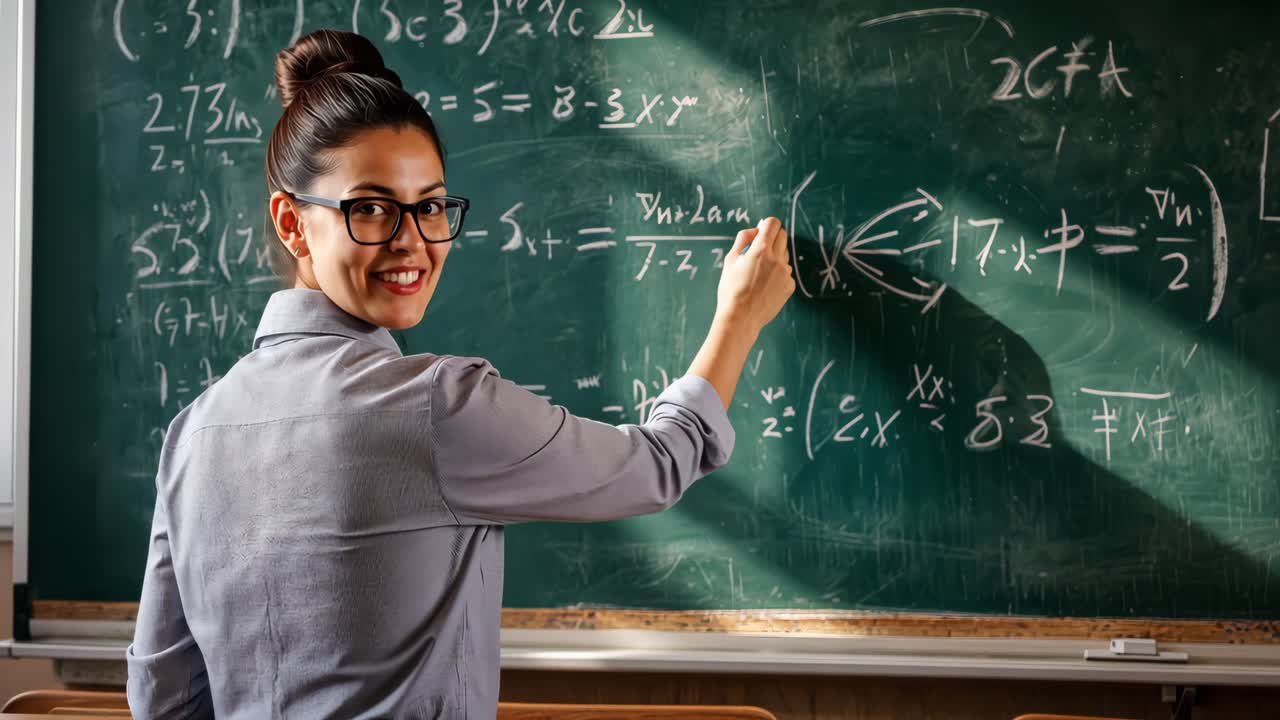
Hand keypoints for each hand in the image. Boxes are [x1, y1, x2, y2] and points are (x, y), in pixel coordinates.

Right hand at [715, 216, 795, 334]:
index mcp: (761, 249)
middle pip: (782, 236)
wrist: (741, 318)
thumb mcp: (730, 260)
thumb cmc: (731, 289)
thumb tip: (756, 230)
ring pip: (785, 255)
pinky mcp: (790, 286)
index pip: (773, 223)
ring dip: (775, 257)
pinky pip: (786, 272)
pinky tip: (764, 286)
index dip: (766, 225)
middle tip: (759, 250)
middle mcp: (777, 259)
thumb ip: (743, 239)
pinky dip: (778, 274)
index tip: (761, 231)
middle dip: (772, 238)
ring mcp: (786, 273)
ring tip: (759, 274)